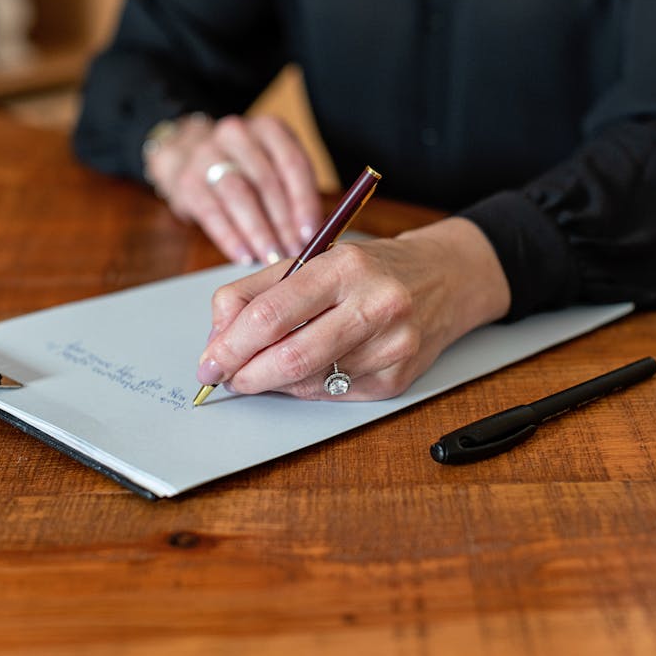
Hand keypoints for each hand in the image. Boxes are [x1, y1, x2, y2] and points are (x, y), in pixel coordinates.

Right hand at [144, 112, 322, 263]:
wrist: (188, 156)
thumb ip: (295, 195)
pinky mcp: (187, 180)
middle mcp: (237, 134)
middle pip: (266, 181)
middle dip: (283, 223)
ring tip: (271, 258)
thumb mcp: (273, 167)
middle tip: (294, 254)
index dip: (304, 201)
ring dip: (259, 232)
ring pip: (238, 195)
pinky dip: (230, 238)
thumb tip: (317, 238)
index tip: (312, 233)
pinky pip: (211, 212)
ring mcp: (207, 154)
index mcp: (269, 129)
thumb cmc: (246, 169)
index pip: (292, 163)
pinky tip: (244, 256)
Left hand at [196, 217, 511, 399]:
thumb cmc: (369, 269)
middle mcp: (374, 305)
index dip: (230, 344)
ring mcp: (391, 346)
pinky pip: (333, 395)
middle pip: (290, 356)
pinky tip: (304, 371)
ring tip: (260, 370)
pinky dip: (306, 387)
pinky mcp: (397, 379)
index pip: (272, 314)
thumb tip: (218, 337)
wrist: (446, 279)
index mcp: (345, 266)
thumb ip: (257, 292)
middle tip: (224, 377)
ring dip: (273, 382)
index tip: (208, 360)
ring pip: (309, 382)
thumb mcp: (313, 260)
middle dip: (245, 374)